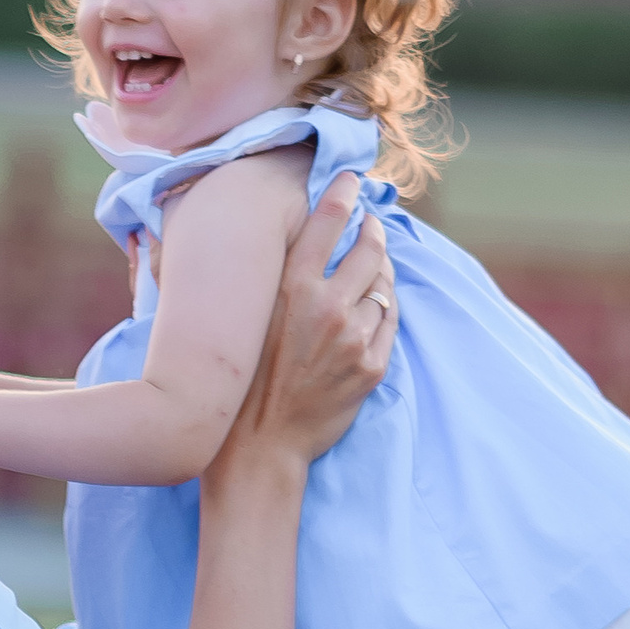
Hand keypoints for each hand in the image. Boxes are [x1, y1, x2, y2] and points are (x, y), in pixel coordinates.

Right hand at [214, 174, 395, 477]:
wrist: (258, 447)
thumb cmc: (240, 380)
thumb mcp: (242, 317)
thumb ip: (259, 276)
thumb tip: (270, 238)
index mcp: (288, 288)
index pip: (327, 221)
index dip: (344, 193)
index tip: (351, 181)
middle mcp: (325, 307)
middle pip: (369, 248)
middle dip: (373, 230)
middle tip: (371, 224)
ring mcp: (353, 338)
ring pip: (383, 285)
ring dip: (380, 271)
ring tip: (372, 266)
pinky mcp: (371, 366)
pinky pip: (389, 321)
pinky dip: (383, 307)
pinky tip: (374, 304)